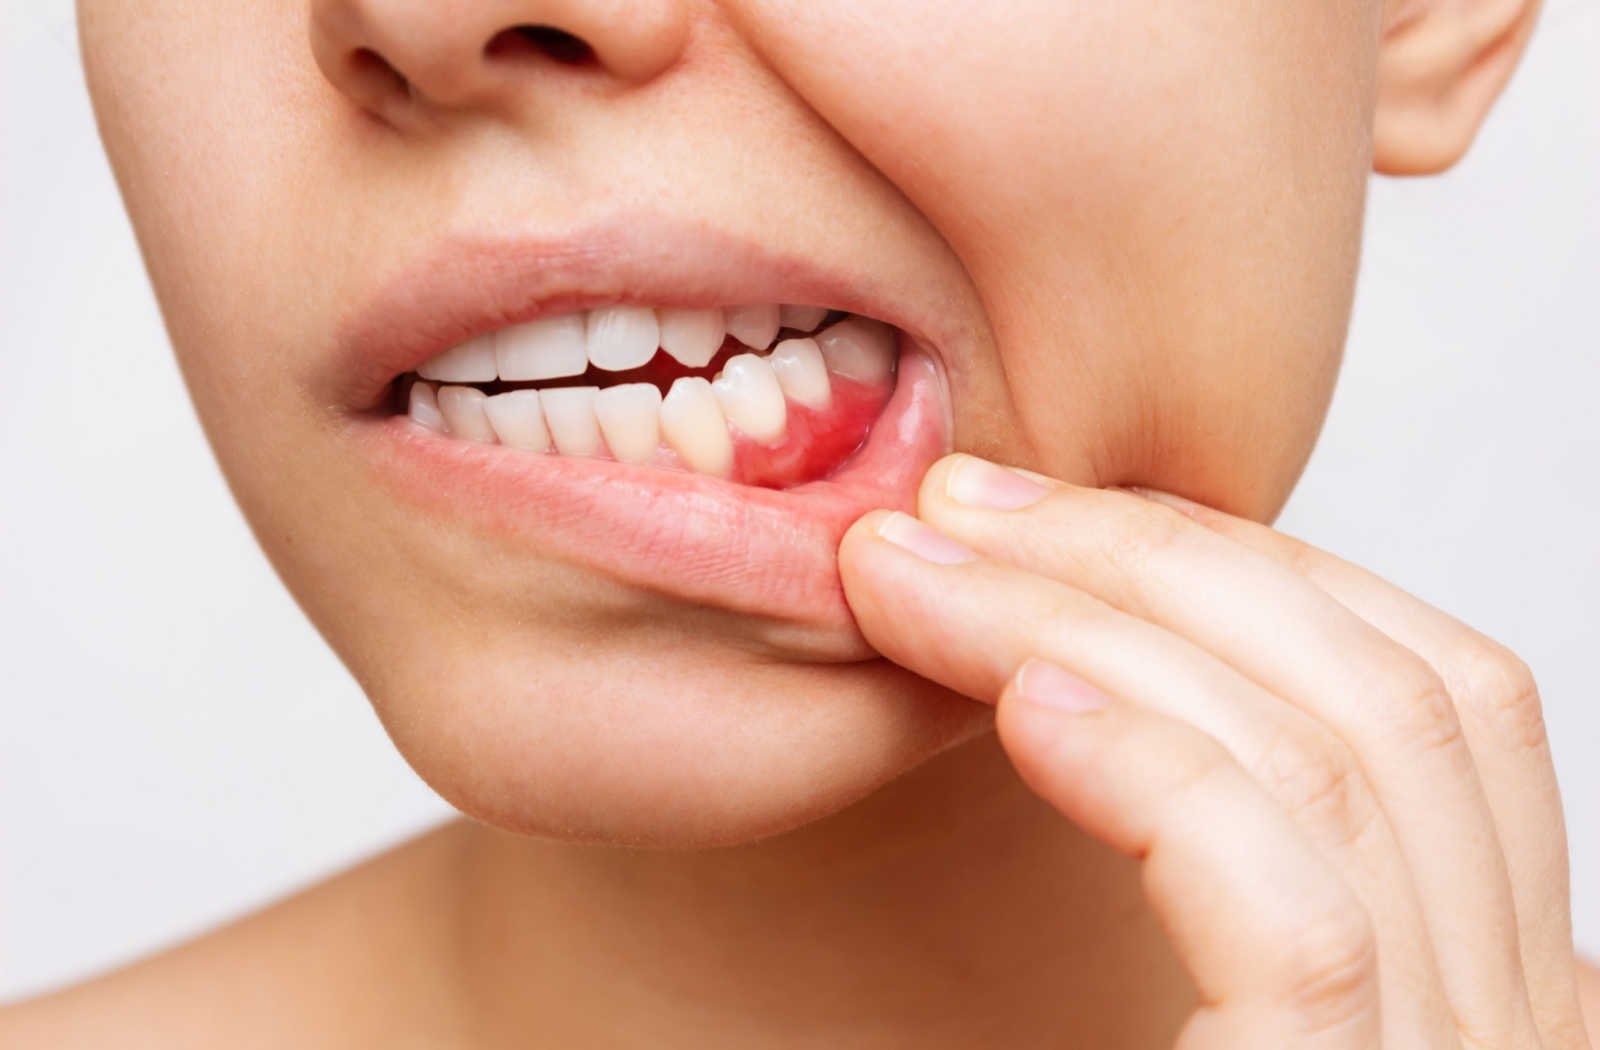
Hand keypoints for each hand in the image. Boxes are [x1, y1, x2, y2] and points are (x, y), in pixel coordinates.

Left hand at [838, 453, 1590, 1047]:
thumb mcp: (1218, 997)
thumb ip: (1205, 860)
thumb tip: (1072, 672)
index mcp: (1491, 984)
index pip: (1431, 699)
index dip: (1248, 572)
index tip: (1045, 519)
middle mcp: (1519, 1023)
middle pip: (1390, 689)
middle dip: (1159, 557)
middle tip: (957, 499)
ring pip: (1339, 752)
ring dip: (1104, 616)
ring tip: (918, 565)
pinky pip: (1295, 903)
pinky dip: (1152, 762)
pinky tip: (1014, 693)